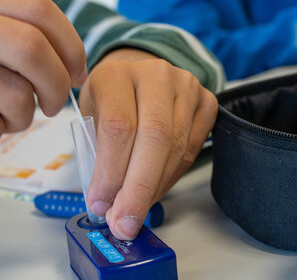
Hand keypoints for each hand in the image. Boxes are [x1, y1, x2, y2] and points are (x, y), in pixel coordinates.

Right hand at [0, 0, 87, 188]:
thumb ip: (8, 33)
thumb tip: (73, 62)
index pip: (38, 8)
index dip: (70, 44)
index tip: (76, 72)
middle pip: (31, 48)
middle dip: (57, 85)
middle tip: (54, 105)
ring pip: (14, 94)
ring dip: (23, 117)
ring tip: (5, 118)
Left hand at [79, 48, 217, 239]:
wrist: (136, 75)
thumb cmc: (108, 99)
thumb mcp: (90, 116)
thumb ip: (97, 152)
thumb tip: (107, 204)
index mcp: (116, 74)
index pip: (119, 126)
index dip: (111, 172)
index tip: (101, 204)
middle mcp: (156, 75)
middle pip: (154, 138)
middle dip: (138, 188)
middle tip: (124, 222)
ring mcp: (186, 85)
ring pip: (177, 147)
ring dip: (155, 188)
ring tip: (135, 210)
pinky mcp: (206, 101)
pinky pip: (193, 149)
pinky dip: (171, 177)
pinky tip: (153, 190)